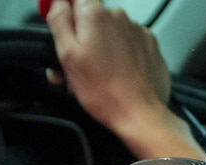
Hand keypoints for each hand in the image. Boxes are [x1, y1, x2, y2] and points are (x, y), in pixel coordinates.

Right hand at [46, 0, 170, 135]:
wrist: (138, 113)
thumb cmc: (104, 91)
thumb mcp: (67, 55)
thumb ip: (59, 20)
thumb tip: (57, 2)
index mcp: (95, 14)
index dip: (63, 11)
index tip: (60, 25)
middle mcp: (118, 16)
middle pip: (90, 18)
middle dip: (80, 38)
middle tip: (74, 66)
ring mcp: (136, 30)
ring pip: (109, 32)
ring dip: (100, 49)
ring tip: (96, 76)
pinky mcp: (148, 45)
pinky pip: (127, 44)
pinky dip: (119, 56)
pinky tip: (115, 75)